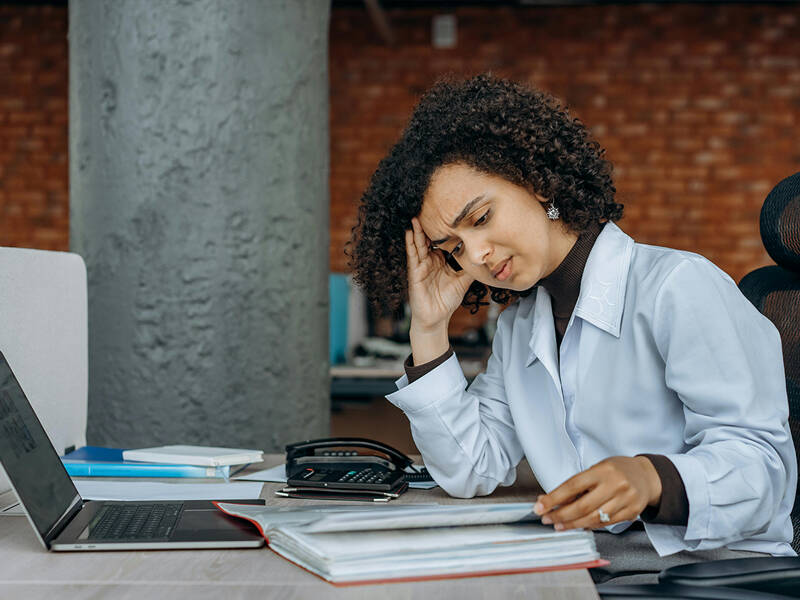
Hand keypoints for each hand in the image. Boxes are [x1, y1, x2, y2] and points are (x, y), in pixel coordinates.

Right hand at [405, 217, 473, 331]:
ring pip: (419, 244)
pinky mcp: (415, 273)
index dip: (445, 230)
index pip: (442, 242)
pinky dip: (410, 243)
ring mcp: (421, 266)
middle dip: (429, 225)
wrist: (436, 319)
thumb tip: (486, 259)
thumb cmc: (447, 301)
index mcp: (440, 261)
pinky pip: (413, 255)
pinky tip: (409, 232)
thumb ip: (471, 269)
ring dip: (417, 230)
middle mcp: (430, 261)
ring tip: (416, 215)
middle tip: (430, 208)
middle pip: (429, 239)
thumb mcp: (463, 281)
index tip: (448, 214)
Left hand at [533, 456, 661, 530]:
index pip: (573, 486)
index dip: (554, 498)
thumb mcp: (597, 469)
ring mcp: (625, 500)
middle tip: (547, 519)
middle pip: (582, 506)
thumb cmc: (617, 470)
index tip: (539, 506)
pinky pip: (605, 523)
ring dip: (572, 524)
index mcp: (603, 470)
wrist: (647, 476)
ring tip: (559, 525)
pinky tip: (579, 525)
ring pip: (593, 518)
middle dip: (560, 515)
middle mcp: (615, 485)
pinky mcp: (631, 512)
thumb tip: (551, 500)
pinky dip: (589, 525)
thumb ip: (578, 485)